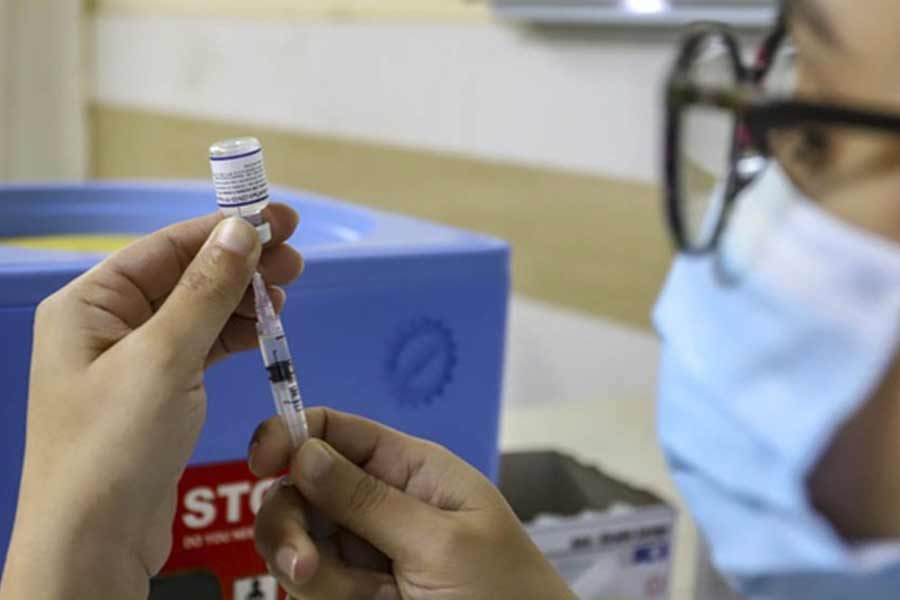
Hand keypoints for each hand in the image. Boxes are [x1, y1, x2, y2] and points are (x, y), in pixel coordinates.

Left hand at [0, 206, 302, 599]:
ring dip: (242, 299)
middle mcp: (107, 325)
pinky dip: (234, 335)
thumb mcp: (163, 358)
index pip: (166, 248)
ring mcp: (133, 361)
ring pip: (198, 311)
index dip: (225, 228)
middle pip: (185, 276)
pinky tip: (264, 327)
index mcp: (90, 304)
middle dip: (241, 264)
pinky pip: (201, 347)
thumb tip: (242, 228)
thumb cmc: (114, 446)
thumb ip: (206, 290)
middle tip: (296, 258)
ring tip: (287, 291)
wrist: (94, 543)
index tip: (281, 217)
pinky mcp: (158, 393)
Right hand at [250, 408, 574, 599]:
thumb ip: (368, 500)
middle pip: (300, 490)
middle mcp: (378, 502)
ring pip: (298, 542)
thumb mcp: (440, 542)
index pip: (336, 431)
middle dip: (291, 524)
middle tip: (303, 566)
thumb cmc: (503, 591)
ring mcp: (363, 550)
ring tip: (370, 599)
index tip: (260, 463)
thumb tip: (303, 450)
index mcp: (409, 469)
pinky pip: (312, 584)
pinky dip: (330, 597)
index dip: (290, 434)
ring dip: (316, 574)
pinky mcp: (353, 591)